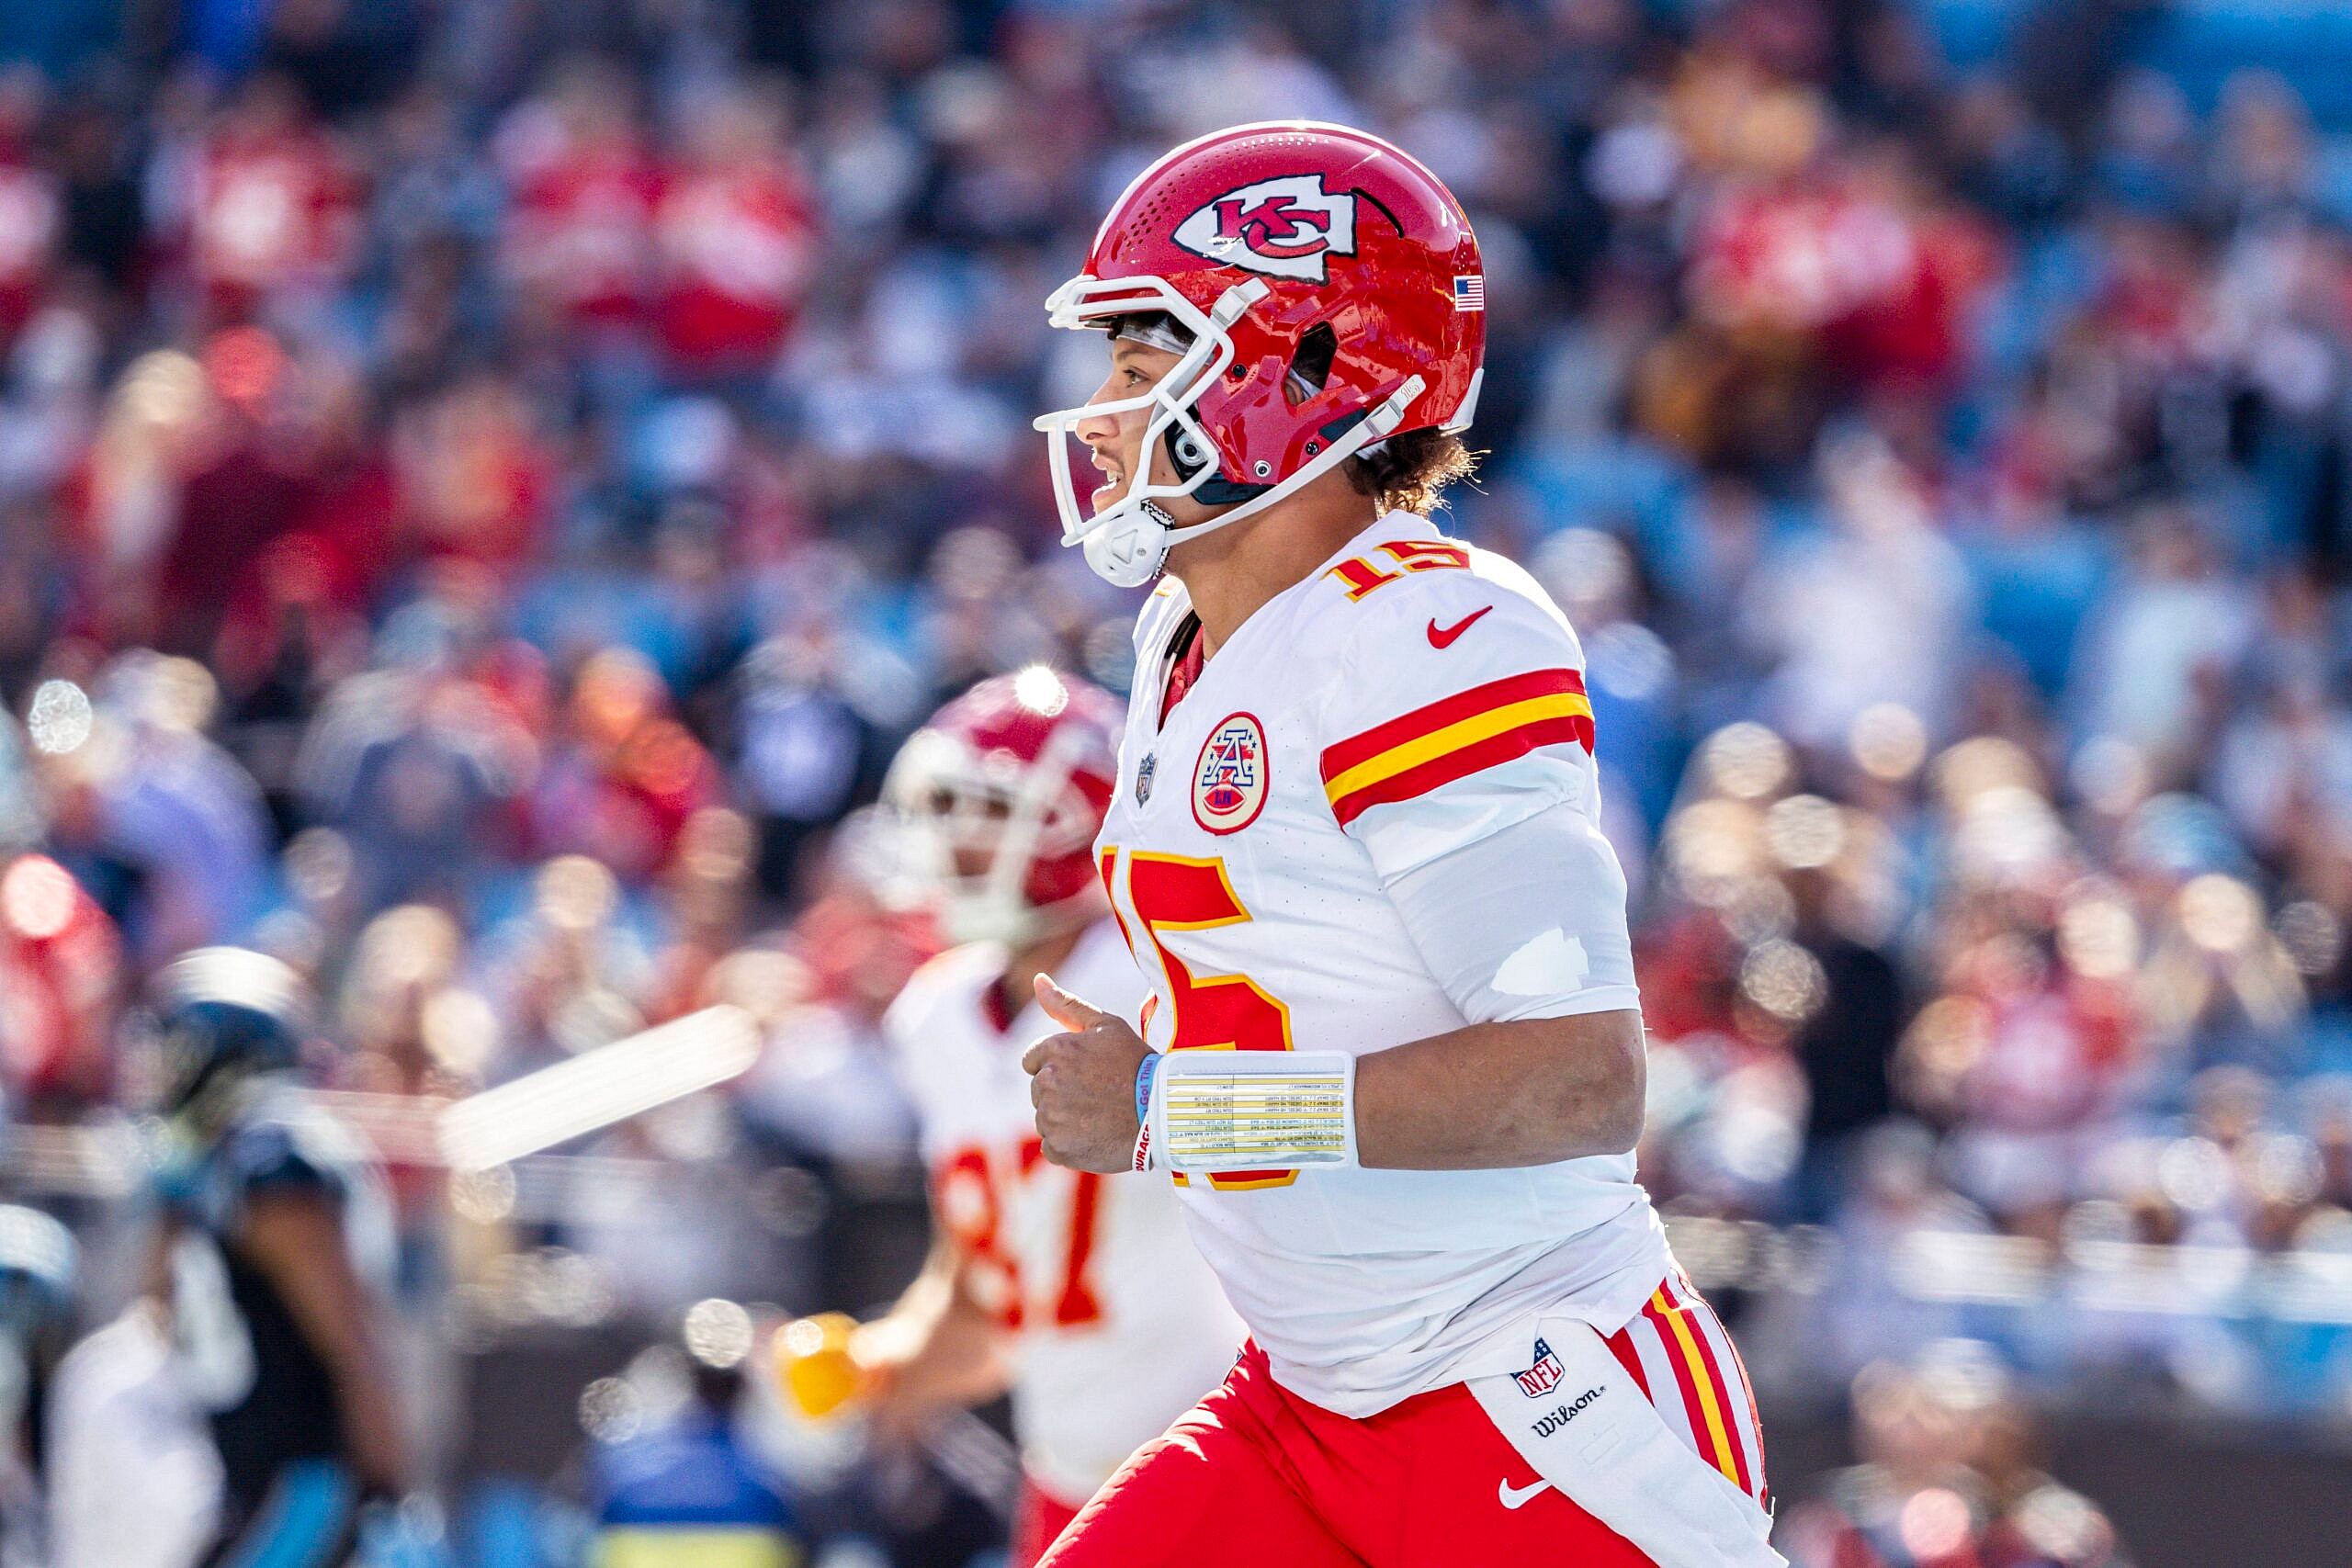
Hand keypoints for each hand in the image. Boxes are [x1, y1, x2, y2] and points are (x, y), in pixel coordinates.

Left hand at [1022, 974, 1151, 1172]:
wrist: (1164, 1113)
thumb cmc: (1137, 1065)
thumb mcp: (1106, 1026)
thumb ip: (1067, 1005)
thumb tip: (1038, 978)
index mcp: (1054, 1050)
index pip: (1033, 1061)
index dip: (1060, 1067)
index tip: (1086, 1074)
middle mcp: (1047, 1082)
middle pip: (1039, 1091)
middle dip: (1062, 1093)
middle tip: (1099, 1095)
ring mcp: (1051, 1118)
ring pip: (1046, 1119)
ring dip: (1066, 1120)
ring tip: (1100, 1116)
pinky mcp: (1058, 1147)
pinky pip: (1053, 1147)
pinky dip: (1070, 1145)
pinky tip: (1096, 1136)